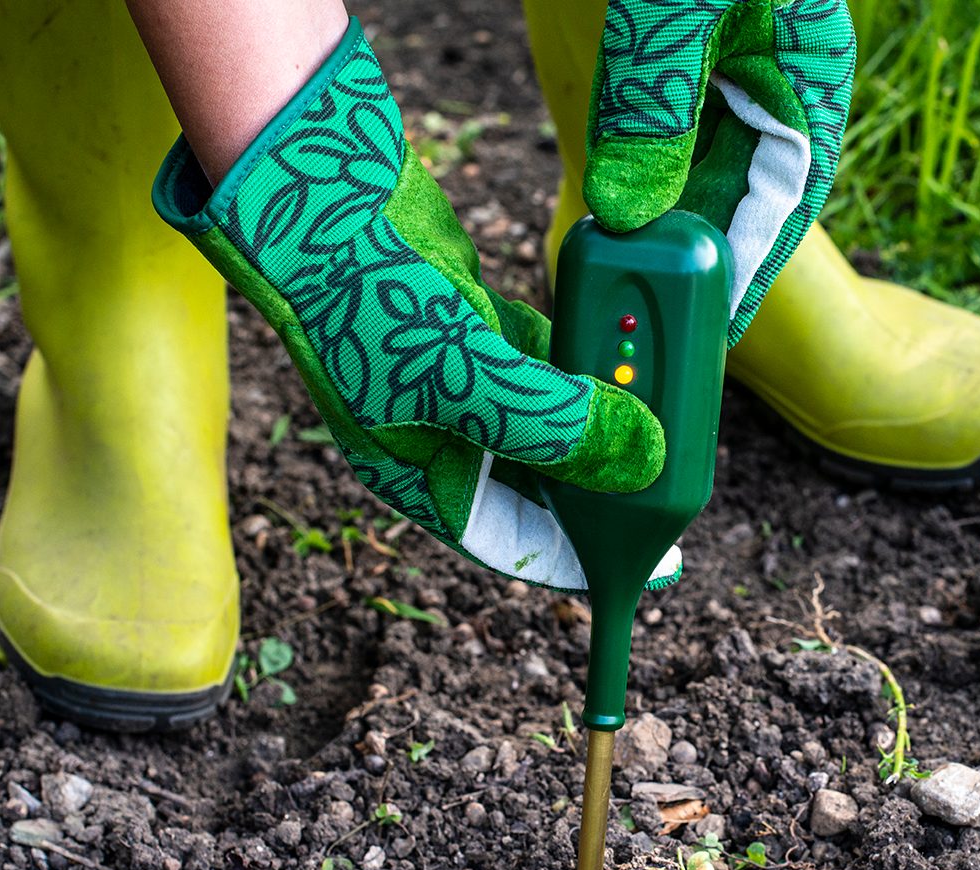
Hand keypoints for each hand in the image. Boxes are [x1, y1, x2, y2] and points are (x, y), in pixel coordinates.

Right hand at [156, 19, 674, 590]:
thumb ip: (550, 424)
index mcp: (423, 480)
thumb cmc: (359, 303)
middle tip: (668, 481)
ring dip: (598, 417)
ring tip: (661, 419)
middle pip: (542, 485)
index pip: (516, 540)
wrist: (311, 198)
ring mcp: (459, 382)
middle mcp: (443, 440)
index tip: (642, 561)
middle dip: (602, 485)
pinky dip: (580, 358)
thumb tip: (644, 460)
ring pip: (548, 419)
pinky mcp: (475, 327)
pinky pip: (544, 360)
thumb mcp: (458, 377)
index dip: (577, 556)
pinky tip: (621, 354)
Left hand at [584, 0, 855, 343]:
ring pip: (681, 197)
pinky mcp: (642, 94)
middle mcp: (753, 94)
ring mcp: (696, 98)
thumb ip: (656, 101)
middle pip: (731, 207)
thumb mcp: (670, 0)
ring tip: (619, 314)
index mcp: (799, 71)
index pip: (785, 194)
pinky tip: (595, 252)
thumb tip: (629, 211)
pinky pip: (636, 169)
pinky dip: (618, 212)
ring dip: (652, 251)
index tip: (715, 328)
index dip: (749, 265)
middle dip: (695, 270)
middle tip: (653, 341)